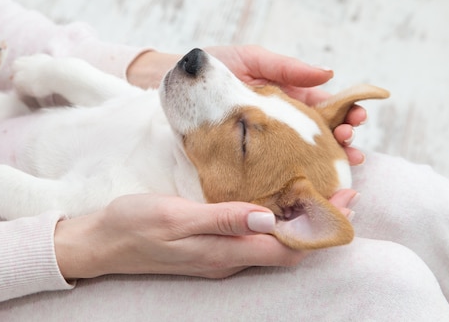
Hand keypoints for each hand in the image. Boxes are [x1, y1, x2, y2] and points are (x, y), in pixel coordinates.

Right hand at [54, 190, 356, 279]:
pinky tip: (274, 199)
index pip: (287, 248)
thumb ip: (222, 219)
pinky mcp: (210, 247)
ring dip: (299, 222)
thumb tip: (268, 217)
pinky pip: (253, 239)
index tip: (346, 199)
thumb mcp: (175, 215)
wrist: (102, 243)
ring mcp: (219, 256)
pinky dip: (274, 220)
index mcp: (223, 252)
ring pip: (272, 244)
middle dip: (318, 224)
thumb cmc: (134, 225)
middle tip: (342, 190)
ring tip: (316, 190)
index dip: (321, 228)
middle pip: (287, 248)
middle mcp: (228, 260)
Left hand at [204, 45, 366, 164]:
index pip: (323, 106)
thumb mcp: (251, 58)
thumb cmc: (213, 67)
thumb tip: (329, 73)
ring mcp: (266, 140)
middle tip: (351, 143)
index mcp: (287, 96)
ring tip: (346, 161)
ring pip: (304, 152)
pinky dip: (296, 173)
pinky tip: (311, 180)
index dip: (345, 112)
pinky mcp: (249, 157)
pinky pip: (275, 167)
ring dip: (329, 157)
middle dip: (343, 138)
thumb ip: (287, 67)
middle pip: (321, 133)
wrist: (178, 83)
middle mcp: (281, 121)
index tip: (358, 117)